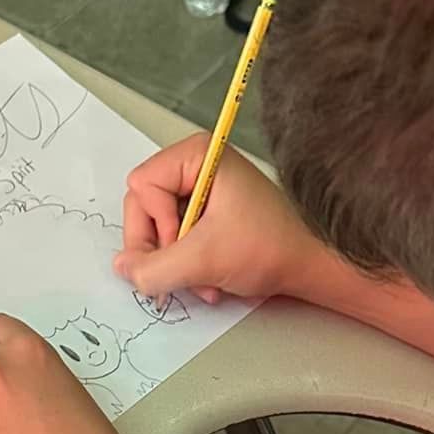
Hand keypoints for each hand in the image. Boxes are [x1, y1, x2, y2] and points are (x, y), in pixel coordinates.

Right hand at [115, 135, 316, 305]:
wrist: (311, 265)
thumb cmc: (271, 247)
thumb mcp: (203, 260)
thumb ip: (153, 268)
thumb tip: (122, 268)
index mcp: (198, 154)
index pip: (139, 187)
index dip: (153, 224)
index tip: (182, 244)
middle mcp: (198, 164)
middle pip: (144, 208)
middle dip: (163, 248)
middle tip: (186, 268)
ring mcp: (203, 189)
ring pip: (160, 229)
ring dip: (177, 263)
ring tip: (205, 278)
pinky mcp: (210, 212)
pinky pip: (178, 238)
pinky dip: (189, 263)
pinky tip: (211, 278)